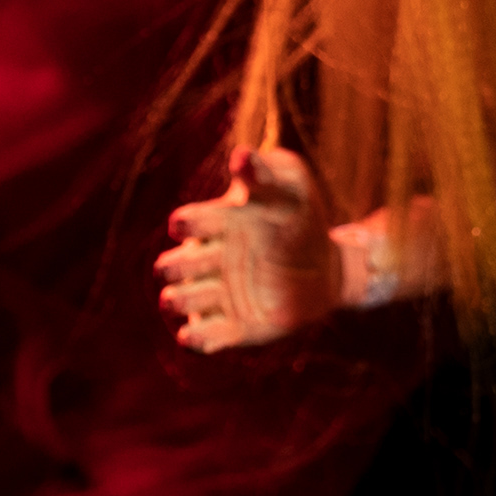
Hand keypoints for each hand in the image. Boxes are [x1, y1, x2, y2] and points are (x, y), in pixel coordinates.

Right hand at [156, 146, 339, 351]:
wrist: (327, 265)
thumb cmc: (301, 217)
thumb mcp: (292, 186)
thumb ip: (266, 171)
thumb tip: (241, 155)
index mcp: (212, 224)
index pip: (183, 224)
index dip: (191, 223)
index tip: (217, 220)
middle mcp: (204, 261)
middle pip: (168, 268)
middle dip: (182, 266)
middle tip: (216, 260)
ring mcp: (214, 296)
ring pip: (176, 302)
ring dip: (185, 300)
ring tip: (216, 292)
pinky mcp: (230, 329)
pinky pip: (199, 340)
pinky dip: (198, 338)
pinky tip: (210, 330)